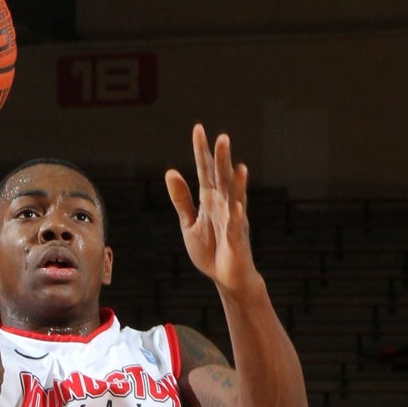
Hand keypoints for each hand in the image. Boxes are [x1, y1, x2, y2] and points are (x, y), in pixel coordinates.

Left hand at [164, 124, 258, 293]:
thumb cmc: (210, 250)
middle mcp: (223, 205)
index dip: (202, 151)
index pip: (205, 170)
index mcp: (210, 200)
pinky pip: (236, 226)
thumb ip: (181, 199)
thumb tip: (170, 172)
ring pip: (233, 198)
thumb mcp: (189, 223)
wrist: (226, 277)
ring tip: (236, 165)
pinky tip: (236, 204)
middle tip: (221, 137)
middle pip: (221, 178)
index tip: (198, 129)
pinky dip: (236, 215)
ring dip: (235, 183)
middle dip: (221, 160)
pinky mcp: (236, 239)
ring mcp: (232, 220)